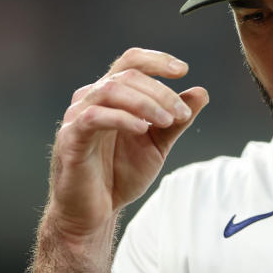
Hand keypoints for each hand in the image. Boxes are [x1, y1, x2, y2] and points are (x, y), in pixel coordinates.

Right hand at [45, 48, 208, 252]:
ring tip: (167, 121)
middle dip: (161, 92)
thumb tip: (201, 92)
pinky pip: (95, 117)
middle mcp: (91, 98)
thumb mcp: (157, 145)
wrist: (95, 212)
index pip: (130, 61)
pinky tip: (142, 129)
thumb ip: (176, 120)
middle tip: (182, 114)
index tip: (183, 70)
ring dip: (145, 102)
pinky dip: (122, 118)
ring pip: (111, 90)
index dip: (156, 60)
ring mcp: (77, 116)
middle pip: (127, 75)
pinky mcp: (70, 138)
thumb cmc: (120, 174)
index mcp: (111, 95)